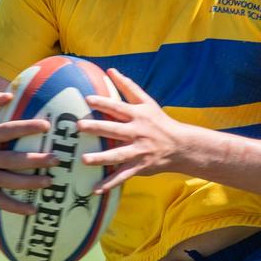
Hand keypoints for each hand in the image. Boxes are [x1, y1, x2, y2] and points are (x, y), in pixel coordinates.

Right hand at [0, 91, 58, 213]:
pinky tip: (34, 210)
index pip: (8, 130)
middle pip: (12, 159)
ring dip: (30, 183)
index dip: (27, 127)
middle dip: (35, 160)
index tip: (47, 125)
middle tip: (57, 159)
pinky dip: (16, 207)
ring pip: (9, 181)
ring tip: (51, 182)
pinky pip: (0, 201)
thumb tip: (8, 94)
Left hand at [79, 69, 192, 192]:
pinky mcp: (139, 167)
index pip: (118, 107)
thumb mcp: (147, 102)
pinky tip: (95, 189)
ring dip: (101, 158)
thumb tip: (111, 71)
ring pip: (118, 155)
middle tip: (79, 126)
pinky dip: (110, 183)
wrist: (180, 146)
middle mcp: (137, 133)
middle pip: (115, 130)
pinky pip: (123, 176)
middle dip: (97, 128)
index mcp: (138, 116)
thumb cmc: (159, 121)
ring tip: (84, 160)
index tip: (88, 99)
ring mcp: (138, 151)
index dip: (104, 103)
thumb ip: (128, 87)